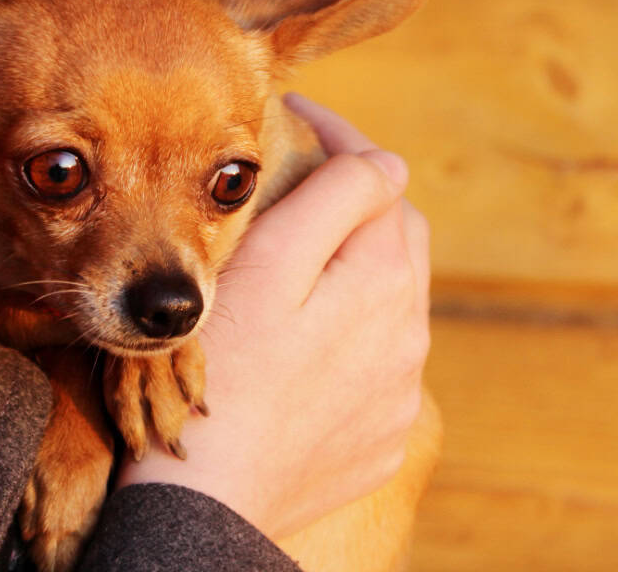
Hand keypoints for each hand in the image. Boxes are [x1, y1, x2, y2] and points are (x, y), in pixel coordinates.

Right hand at [115, 93, 431, 539]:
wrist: (209, 503)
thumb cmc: (223, 376)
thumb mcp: (268, 268)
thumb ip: (337, 202)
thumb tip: (387, 163)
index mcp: (386, 281)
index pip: (380, 180)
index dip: (339, 138)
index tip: (296, 114)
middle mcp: (409, 336)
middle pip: (396, 238)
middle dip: (355, 200)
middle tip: (297, 178)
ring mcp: (397, 392)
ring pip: (391, 301)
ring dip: (356, 266)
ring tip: (298, 259)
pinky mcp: (379, 435)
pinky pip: (378, 363)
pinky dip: (352, 333)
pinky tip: (305, 341)